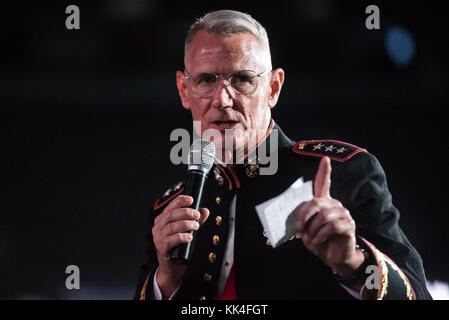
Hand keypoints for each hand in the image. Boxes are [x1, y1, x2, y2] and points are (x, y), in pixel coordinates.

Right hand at [152, 195, 208, 297]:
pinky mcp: (162, 248)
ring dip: (185, 224)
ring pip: (171, 227)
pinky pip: (170, 240)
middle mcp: (158, 227)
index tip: (191, 199)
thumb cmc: (179, 246)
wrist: (172, 267)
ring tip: (196, 226)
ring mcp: (158, 238)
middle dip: (186, 213)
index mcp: (163, 220)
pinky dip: (181, 237)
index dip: (180, 200)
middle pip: (170, 215)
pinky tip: (189, 237)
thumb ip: (196, 220)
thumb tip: (205, 211)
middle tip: (197, 216)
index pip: (170, 206)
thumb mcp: (188, 230)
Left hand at [294, 156, 364, 277]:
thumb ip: (302, 220)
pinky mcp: (348, 225)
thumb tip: (296, 217)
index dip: (324, 171)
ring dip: (313, 229)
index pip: (323, 183)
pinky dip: (321, 235)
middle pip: (316, 202)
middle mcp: (335, 205)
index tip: (325, 158)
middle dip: (304, 215)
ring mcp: (343, 214)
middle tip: (299, 228)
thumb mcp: (306, 230)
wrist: (332, 258)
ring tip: (311, 238)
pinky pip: (332, 226)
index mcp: (323, 203)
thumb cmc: (318, 241)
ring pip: (323, 216)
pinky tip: (319, 240)